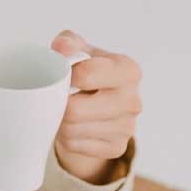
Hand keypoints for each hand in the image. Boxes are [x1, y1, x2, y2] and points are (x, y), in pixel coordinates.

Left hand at [51, 30, 141, 185]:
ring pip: (71, 130)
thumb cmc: (91, 73)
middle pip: (75, 110)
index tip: (64, 76)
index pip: (86, 74)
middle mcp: (133, 101)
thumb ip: (69, 43)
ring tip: (65, 110)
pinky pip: (75, 145)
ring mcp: (127, 128)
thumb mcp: (82, 51)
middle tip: (57, 98)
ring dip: (60, 121)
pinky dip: (67, 137)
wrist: (104, 105)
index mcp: (128, 71)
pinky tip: (73, 126)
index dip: (65, 76)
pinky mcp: (116, 147)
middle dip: (58, 104)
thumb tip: (60, 47)